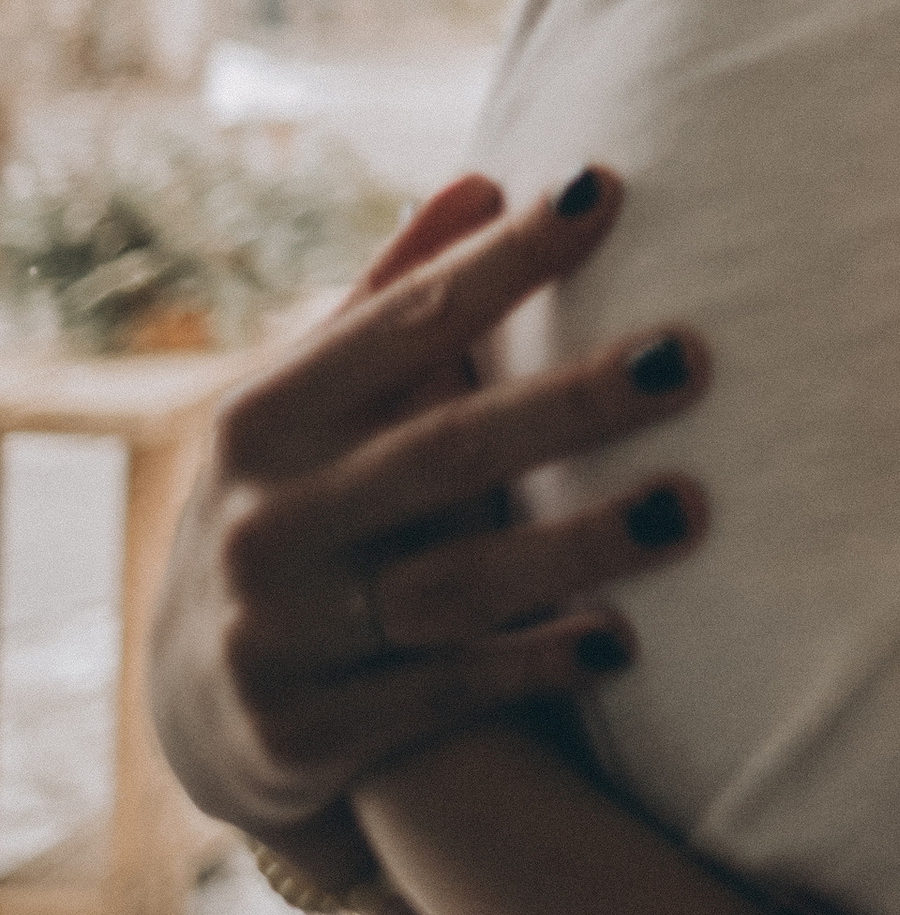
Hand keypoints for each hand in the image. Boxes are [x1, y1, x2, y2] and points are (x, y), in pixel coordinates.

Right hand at [148, 166, 709, 858]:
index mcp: (270, 415)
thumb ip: (396, 300)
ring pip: (455, 583)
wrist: (193, 699)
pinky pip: (444, 693)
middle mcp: (268, 516)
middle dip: (572, 404)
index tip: (607, 192)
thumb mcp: (312, 403)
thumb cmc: (297, 500)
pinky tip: (625, 641)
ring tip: (691, 506)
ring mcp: (283, 631)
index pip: (407, 322)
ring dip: (578, 546)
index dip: (506, 260)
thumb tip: (484, 182)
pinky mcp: (311, 732)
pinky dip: (533, 663)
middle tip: (691, 357)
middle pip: (446, 450)